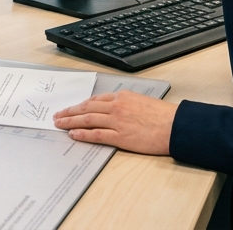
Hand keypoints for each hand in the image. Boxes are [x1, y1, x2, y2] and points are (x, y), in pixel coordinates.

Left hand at [53, 91, 179, 154]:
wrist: (175, 126)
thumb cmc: (162, 115)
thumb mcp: (141, 101)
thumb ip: (125, 104)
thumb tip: (112, 109)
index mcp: (121, 97)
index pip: (94, 100)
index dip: (79, 105)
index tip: (70, 108)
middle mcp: (116, 107)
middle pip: (86, 109)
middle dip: (69, 112)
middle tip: (57, 116)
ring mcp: (117, 121)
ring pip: (87, 120)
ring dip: (71, 122)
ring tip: (60, 124)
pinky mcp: (120, 136)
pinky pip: (97, 134)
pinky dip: (83, 134)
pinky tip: (74, 135)